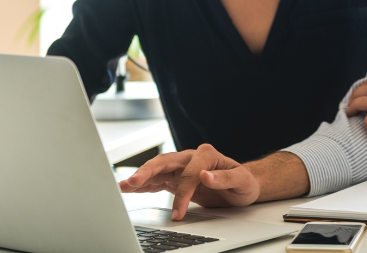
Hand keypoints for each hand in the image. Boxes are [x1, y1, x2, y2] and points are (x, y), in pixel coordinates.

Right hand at [119, 143, 259, 219]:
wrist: (243, 185)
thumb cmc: (244, 182)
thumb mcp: (242, 181)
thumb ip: (225, 178)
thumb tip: (206, 175)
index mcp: (207, 155)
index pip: (189, 173)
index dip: (182, 193)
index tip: (177, 212)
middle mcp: (192, 158)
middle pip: (166, 162)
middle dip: (147, 172)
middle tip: (132, 182)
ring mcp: (182, 167)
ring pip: (157, 170)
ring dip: (140, 177)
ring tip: (122, 185)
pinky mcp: (177, 178)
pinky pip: (158, 180)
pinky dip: (144, 185)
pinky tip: (130, 189)